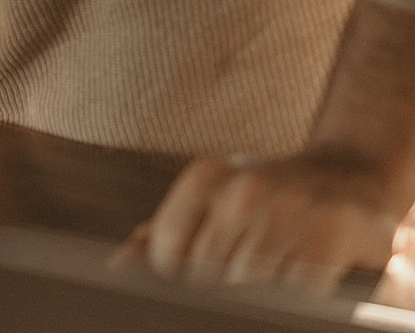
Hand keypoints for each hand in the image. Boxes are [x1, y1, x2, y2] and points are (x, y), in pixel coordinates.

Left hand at [119, 151, 398, 293]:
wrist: (348, 174)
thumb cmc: (270, 197)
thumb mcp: (215, 199)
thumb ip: (166, 232)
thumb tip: (119, 264)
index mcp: (206, 178)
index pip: (167, 251)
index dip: (178, 275)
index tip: (198, 277)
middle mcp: (244, 187)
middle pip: (209, 275)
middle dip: (224, 288)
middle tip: (248, 278)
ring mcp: (289, 206)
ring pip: (255, 287)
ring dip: (266, 291)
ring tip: (278, 274)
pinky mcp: (334, 229)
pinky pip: (302, 290)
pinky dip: (301, 294)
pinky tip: (306, 279)